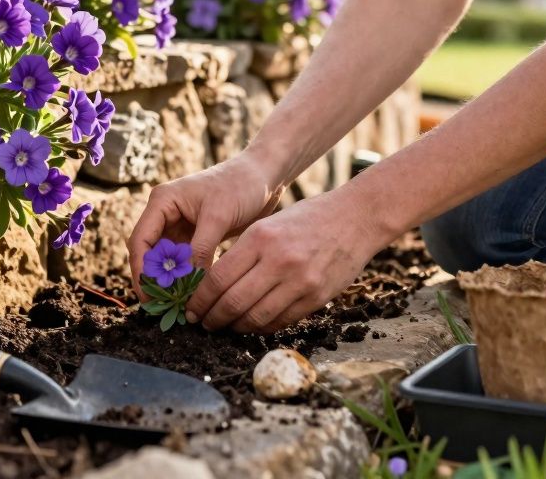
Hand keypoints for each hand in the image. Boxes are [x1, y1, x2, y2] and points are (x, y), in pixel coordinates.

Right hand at [127, 153, 282, 296]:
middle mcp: (165, 214)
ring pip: (164, 260)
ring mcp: (178, 226)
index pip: (140, 240)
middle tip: (159, 307)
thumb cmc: (240, 186)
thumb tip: (190, 284)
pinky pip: (182, 261)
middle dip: (152, 280)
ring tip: (174, 306)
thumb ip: (200, 249)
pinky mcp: (193, 236)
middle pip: (147, 253)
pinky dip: (184, 277)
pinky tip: (190, 295)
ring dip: (168, 281)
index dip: (141, 270)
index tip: (148, 295)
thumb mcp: (218, 217)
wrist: (264, 176)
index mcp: (162, 202)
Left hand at [185, 188, 396, 332]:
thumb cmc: (306, 219)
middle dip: (212, 318)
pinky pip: (281, 321)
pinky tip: (252, 323)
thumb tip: (212, 284)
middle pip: (233, 302)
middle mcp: (278, 261)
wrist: (354, 218)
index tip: (191, 308)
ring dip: (235, 327)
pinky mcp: (316, 297)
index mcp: (260, 238)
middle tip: (203, 323)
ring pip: (255, 317)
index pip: (218, 278)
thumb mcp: (267, 225)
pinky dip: (262, 326)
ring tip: (225, 326)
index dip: (199, 299)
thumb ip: (243, 253)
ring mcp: (299, 282)